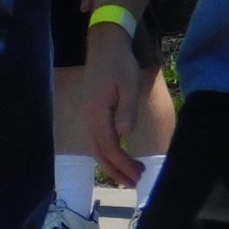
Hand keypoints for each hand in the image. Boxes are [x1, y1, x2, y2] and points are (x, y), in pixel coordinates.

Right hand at [83, 22, 144, 187]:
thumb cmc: (120, 64)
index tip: (139, 175)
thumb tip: (124, 135)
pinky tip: (119, 156)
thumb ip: (127, 110)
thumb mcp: (129, 85)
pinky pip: (97, 139)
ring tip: (129, 176)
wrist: (105, 45)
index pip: (109, 147)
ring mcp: (89, 116)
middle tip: (135, 184)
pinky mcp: (92, 112)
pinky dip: (108, 153)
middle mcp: (89, 118)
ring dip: (112, 165)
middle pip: (99, 153)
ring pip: (97, 148)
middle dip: (116, 171)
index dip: (123, 164)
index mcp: (97, 113)